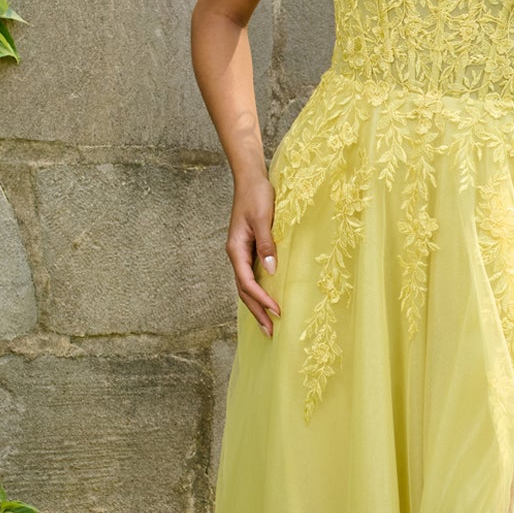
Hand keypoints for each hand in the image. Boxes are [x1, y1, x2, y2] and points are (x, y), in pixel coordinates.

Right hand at [228, 176, 281, 336]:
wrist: (250, 180)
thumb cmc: (257, 196)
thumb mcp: (263, 218)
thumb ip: (267, 244)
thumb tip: (272, 270)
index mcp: (236, 249)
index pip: (247, 283)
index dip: (262, 299)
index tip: (277, 311)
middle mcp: (236, 254)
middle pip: (244, 291)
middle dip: (256, 312)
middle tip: (270, 332)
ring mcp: (241, 253)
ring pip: (246, 286)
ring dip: (256, 306)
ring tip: (268, 325)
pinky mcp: (249, 250)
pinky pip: (251, 277)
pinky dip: (258, 292)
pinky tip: (266, 301)